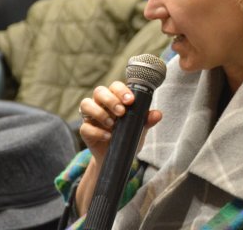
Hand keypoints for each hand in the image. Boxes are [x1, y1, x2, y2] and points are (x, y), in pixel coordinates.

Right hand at [75, 82, 161, 214]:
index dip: (121, 90)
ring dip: (100, 113)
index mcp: (115, 99)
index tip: (130, 101)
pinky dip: (97, 131)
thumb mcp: (140, 128)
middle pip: (99, 91)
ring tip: (112, 124)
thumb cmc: (129, 135)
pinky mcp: (85, 131)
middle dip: (111, 100)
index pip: (115, 86)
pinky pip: (85, 127)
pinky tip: (108, 136)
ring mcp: (91, 117)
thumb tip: (158, 114)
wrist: (119, 157)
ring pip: (86, 104)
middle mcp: (101, 104)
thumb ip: (147, 120)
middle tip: (122, 112)